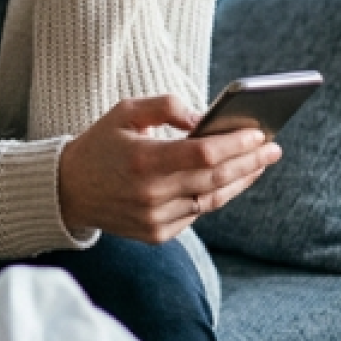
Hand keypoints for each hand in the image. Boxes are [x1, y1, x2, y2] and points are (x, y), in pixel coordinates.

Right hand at [57, 94, 282, 241]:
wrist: (67, 190)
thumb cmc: (100, 145)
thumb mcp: (124, 111)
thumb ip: (165, 106)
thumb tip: (204, 118)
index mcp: (142, 159)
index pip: (203, 154)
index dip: (235, 144)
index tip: (259, 134)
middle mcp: (150, 193)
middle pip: (215, 178)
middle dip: (249, 162)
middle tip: (272, 148)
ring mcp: (155, 218)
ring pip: (211, 199)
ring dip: (239, 181)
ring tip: (258, 165)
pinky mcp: (156, 234)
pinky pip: (196, 213)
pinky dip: (214, 196)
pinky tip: (228, 182)